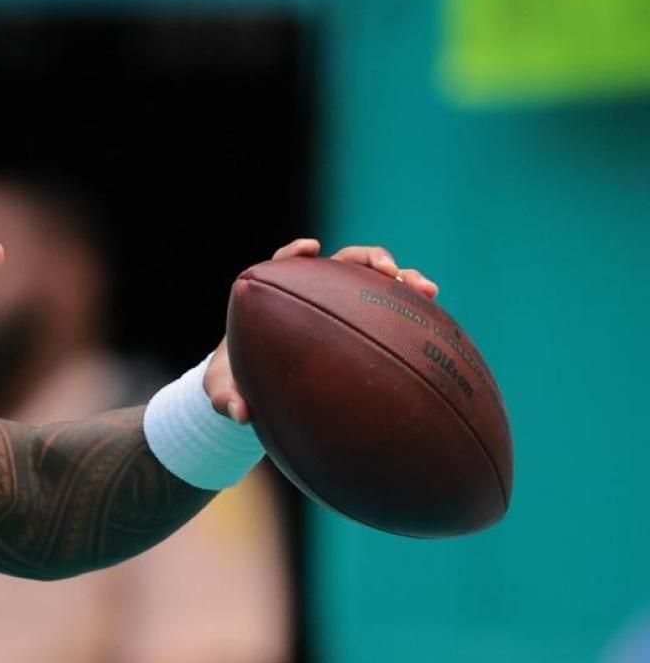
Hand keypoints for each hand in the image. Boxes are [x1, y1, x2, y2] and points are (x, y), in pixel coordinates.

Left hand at [204, 238, 439, 423]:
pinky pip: (389, 314)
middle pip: (343, 264)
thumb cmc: (236, 383)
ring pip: (374, 284)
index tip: (310, 249)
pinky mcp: (361, 325)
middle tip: (389, 270)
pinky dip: (412, 314)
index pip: (286, 265)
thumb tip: (241, 413)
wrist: (256, 390)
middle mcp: (313, 296)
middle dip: (369, 259)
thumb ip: (227, 399)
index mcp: (276, 299)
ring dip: (403, 280)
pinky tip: (437, 324)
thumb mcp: (225, 392)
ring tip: (427, 289)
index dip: (296, 254)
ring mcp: (341, 307)